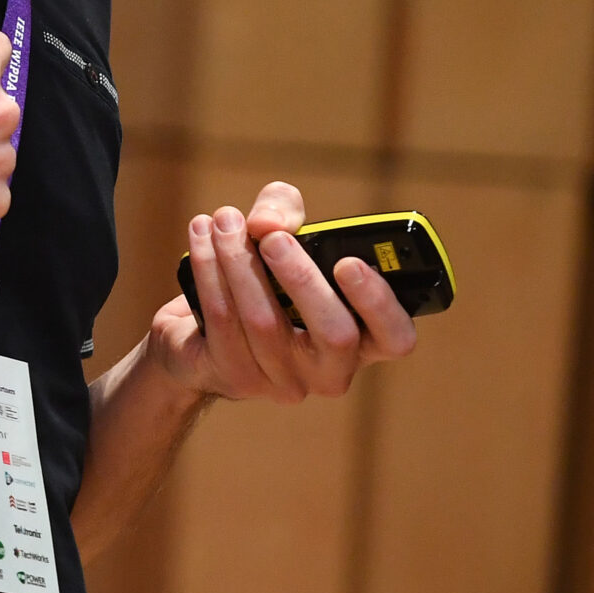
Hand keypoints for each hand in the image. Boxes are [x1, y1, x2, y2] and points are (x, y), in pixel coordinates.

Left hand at [146, 182, 416, 403]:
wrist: (197, 330)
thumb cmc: (262, 277)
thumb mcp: (281, 233)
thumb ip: (283, 212)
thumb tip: (267, 222)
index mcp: (361, 337)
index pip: (396, 338)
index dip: (379, 304)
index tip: (348, 263)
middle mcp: (329, 369)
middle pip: (335, 335)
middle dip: (303, 278)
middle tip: (272, 238)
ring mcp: (283, 380)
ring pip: (265, 323)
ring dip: (239, 262)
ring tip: (223, 220)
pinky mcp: (236, 377)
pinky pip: (223, 321)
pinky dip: (208, 269)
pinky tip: (201, 235)